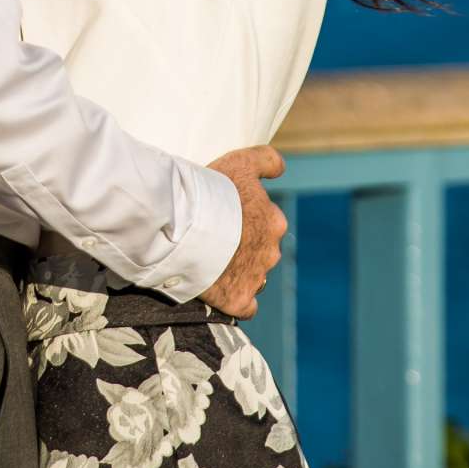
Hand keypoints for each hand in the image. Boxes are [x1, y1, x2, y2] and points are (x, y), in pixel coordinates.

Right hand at [201, 146, 286, 320]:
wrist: (187, 226)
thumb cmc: (211, 192)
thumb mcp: (240, 163)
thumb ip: (265, 161)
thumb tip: (281, 167)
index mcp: (273, 221)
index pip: (268, 224)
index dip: (246, 222)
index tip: (227, 219)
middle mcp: (270, 250)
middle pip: (261, 252)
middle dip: (244, 248)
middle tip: (215, 241)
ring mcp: (256, 277)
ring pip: (254, 277)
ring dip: (238, 273)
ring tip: (211, 265)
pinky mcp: (239, 300)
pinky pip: (244, 306)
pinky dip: (235, 300)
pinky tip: (220, 292)